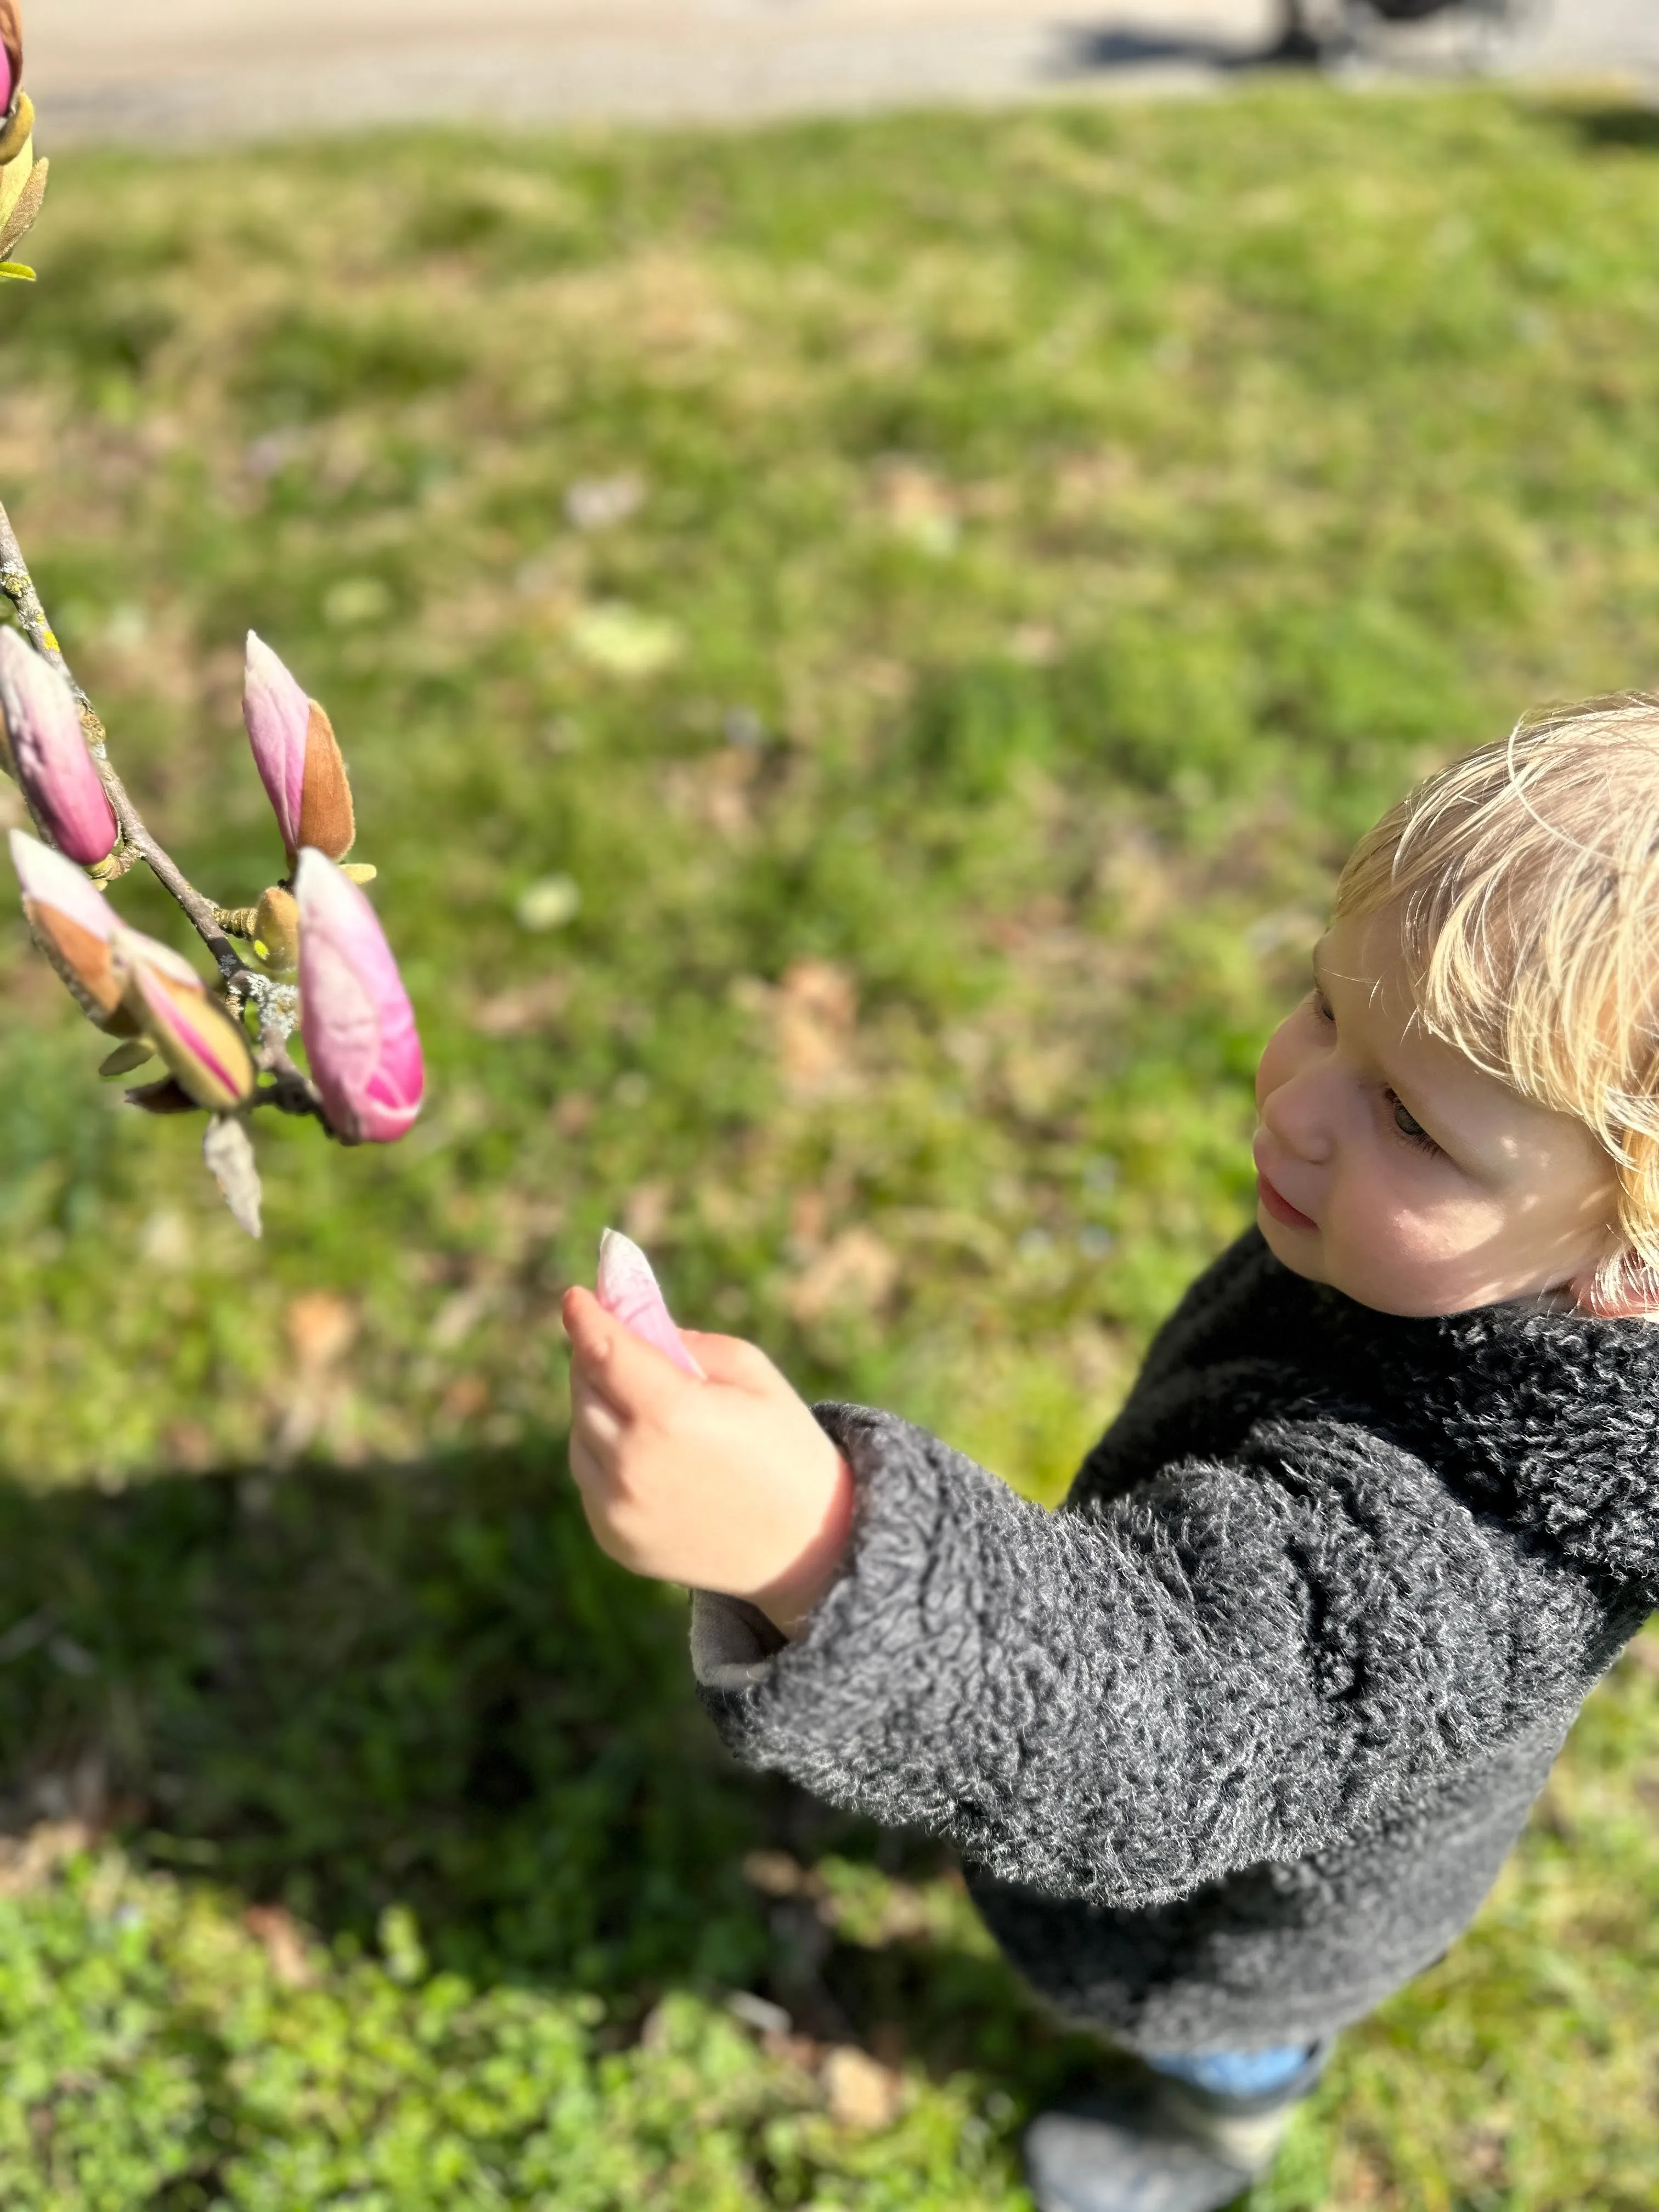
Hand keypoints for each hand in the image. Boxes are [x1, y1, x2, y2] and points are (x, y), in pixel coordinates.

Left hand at [562, 1286, 854, 1636]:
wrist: (806, 1547)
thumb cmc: (785, 1447)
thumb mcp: (752, 1373)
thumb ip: (687, 1342)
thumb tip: (632, 1325)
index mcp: (670, 1413)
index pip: (603, 1350)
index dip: (586, 1318)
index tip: (576, 1297)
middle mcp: (632, 1463)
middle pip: (585, 1388)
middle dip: (595, 1358)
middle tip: (612, 1341)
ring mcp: (617, 1508)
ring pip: (580, 1434)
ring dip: (599, 1407)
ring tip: (642, 1403)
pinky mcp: (614, 1539)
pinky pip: (590, 1478)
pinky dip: (605, 1454)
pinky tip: (647, 1452)